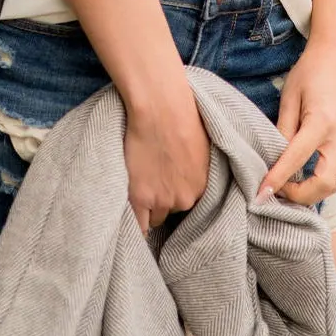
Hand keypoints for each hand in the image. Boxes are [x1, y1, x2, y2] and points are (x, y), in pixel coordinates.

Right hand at [122, 74, 210, 233]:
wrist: (160, 109)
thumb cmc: (181, 117)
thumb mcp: (200, 146)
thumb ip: (196, 170)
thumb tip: (188, 173)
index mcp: (203, 187)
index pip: (189, 204)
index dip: (176, 194)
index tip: (169, 189)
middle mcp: (185, 199)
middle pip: (172, 211)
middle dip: (164, 199)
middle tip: (153, 181)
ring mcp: (162, 200)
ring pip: (155, 218)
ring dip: (149, 206)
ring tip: (140, 186)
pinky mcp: (140, 198)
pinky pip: (139, 226)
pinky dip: (135, 224)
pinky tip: (132, 216)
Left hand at [256, 39, 335, 207]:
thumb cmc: (310, 72)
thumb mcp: (290, 97)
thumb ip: (283, 129)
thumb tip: (273, 159)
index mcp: (322, 122)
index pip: (296, 159)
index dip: (277, 179)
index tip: (260, 194)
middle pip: (324, 184)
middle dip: (299, 196)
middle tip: (275, 191)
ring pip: (334, 184)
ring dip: (311, 192)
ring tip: (286, 186)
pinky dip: (319, 182)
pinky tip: (300, 176)